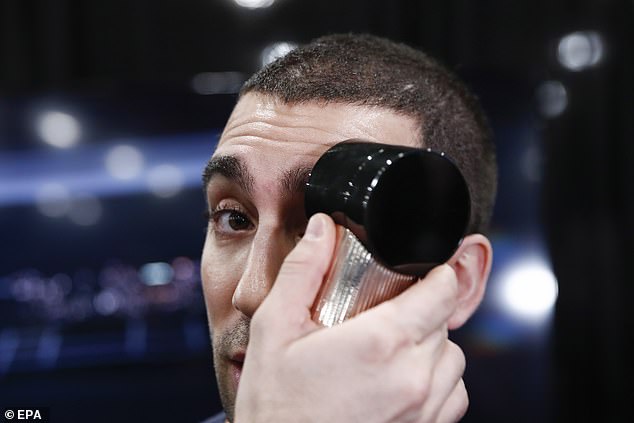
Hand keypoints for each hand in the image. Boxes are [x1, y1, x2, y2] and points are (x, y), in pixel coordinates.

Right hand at [234, 213, 467, 422]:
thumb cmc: (275, 407)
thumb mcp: (275, 329)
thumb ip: (303, 271)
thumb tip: (322, 229)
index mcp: (381, 342)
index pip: (442, 291)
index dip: (438, 272)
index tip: (428, 267)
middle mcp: (413, 377)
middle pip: (446, 323)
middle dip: (423, 309)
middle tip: (387, 310)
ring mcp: (423, 411)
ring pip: (454, 360)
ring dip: (433, 345)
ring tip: (395, 346)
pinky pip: (453, 396)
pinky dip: (438, 381)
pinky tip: (402, 379)